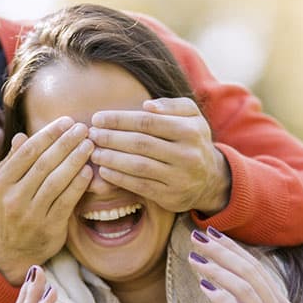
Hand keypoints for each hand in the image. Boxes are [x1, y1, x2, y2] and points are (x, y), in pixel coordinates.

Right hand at [0, 118, 93, 283]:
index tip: (67, 121)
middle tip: (83, 128)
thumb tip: (21, 136)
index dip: (48, 134)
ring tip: (89, 145)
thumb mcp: (6, 186)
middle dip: (65, 143)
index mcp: (2, 182)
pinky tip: (89, 172)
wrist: (15, 250)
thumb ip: (14, 161)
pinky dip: (78, 185)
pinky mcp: (49, 228)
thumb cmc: (15, 209)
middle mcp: (13, 198)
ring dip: (74, 161)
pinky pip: (66, 202)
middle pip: (43, 164)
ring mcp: (31, 214)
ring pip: (55, 182)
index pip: (28, 152)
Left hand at [89, 97, 229, 214]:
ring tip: (94, 152)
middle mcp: (187, 154)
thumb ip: (171, 106)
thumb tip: (146, 106)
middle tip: (91, 134)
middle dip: (111, 138)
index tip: (98, 118)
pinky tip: (104, 170)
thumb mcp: (191, 116)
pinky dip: (119, 178)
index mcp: (190, 130)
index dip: (119, 120)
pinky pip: (140, 186)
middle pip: (141, 143)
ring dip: (112, 158)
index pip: (147, 122)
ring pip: (139, 166)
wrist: (210, 178)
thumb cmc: (192, 141)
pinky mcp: (171, 196)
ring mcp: (179, 177)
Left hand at [187, 228, 302, 302]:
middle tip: (197, 237)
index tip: (212, 233)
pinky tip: (205, 288)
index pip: (256, 268)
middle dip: (222, 252)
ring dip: (218, 270)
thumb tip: (227, 289)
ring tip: (195, 258)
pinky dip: (223, 299)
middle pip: (249, 272)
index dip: (233, 248)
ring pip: (244, 289)